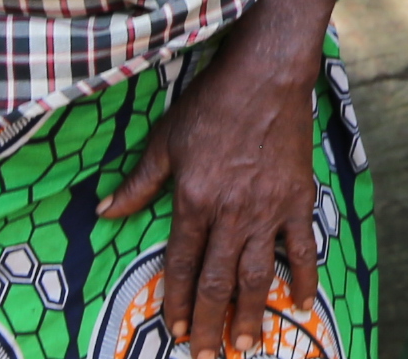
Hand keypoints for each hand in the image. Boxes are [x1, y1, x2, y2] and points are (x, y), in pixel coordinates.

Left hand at [98, 32, 328, 356]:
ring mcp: (268, 209)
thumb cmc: (212, 104)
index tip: (175, 331)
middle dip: (210, 324)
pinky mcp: (297, 199)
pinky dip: (303, 277)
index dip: (177, 302)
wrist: (266, 76)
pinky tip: (302, 304)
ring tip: (247, 345)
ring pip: (258, 275)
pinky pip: (301, 247)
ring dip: (251, 314)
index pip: (181, 265)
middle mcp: (230, 214)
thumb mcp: (166, 140)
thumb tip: (104, 211)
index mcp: (194, 201)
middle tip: (207, 356)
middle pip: (218, 281)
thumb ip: (139, 183)